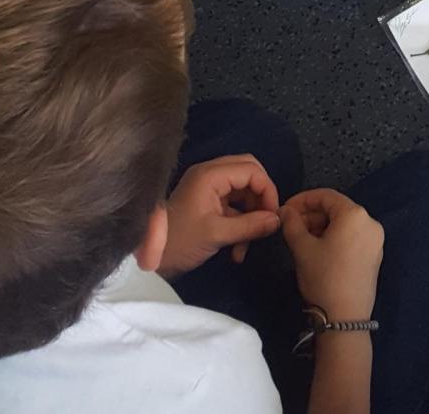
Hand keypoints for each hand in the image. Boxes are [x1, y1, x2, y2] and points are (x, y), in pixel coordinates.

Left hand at [161, 156, 281, 275]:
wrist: (151, 258)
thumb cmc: (180, 241)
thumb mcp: (216, 234)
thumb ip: (249, 225)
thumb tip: (277, 220)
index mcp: (211, 174)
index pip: (251, 169)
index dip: (267, 190)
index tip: (273, 216)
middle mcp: (210, 174)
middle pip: (249, 174)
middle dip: (261, 200)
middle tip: (267, 222)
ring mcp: (208, 188)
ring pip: (243, 192)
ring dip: (250, 217)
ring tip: (248, 245)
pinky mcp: (207, 203)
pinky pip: (233, 206)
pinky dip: (239, 224)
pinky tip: (237, 251)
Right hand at [281, 188, 383, 320]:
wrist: (344, 319)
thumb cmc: (323, 277)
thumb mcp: (302, 248)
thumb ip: (292, 223)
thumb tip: (285, 210)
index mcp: (355, 214)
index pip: (325, 196)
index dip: (302, 200)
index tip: (284, 210)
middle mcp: (370, 222)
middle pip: (336, 209)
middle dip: (311, 216)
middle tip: (290, 227)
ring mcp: (375, 241)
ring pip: (344, 225)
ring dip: (321, 227)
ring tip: (301, 240)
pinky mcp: (374, 257)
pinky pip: (352, 238)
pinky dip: (335, 239)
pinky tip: (318, 251)